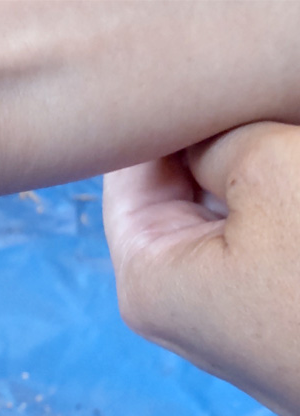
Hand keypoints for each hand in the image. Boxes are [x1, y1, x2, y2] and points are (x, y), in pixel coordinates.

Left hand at [103, 123, 299, 415]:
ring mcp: (240, 326)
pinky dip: (289, 208)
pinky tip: (296, 180)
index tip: (208, 86)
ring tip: (288, 151)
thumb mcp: (279, 173)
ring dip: (269, 174)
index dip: (169, 119)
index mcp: (148, 280)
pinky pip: (277, 247)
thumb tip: (207, 130)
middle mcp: (181, 312)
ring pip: (239, 217)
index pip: (132, 173)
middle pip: (184, 196)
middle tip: (267, 114)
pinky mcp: (287, 328)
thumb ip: (224, 139)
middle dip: (225, 145)